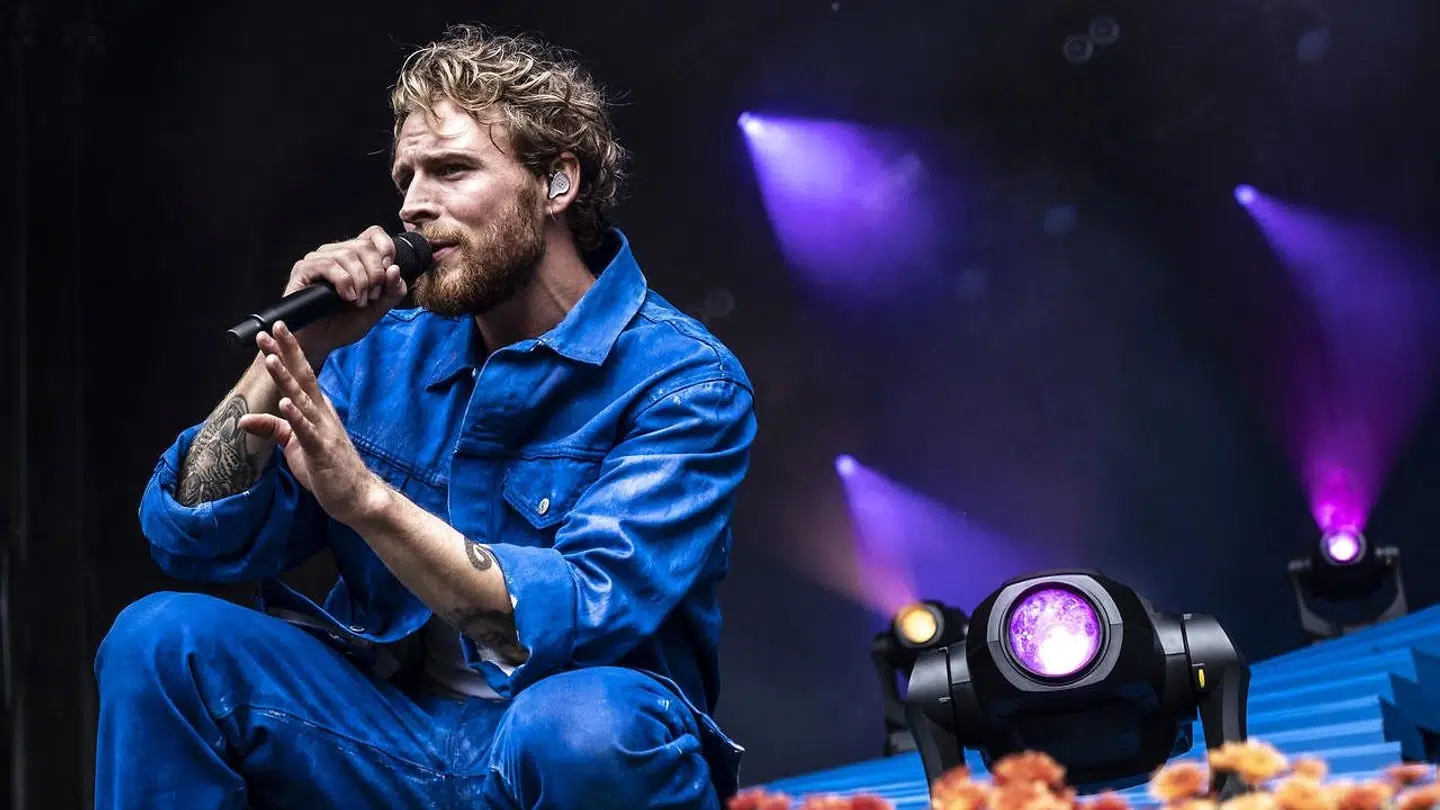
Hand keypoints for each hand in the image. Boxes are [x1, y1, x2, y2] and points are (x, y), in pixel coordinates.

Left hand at [237, 321, 386, 525]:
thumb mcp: (294, 446)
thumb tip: (245, 418)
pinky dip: (296, 416)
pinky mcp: (321, 451)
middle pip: (302, 378)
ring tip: (271, 359)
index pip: (299, 376)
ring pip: (301, 400)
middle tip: (273, 329)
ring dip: (286, 379)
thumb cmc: (328, 468)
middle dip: (286, 353)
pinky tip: (286, 403)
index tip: (272, 333)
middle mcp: (321, 414)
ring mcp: (322, 431)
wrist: (356, 495)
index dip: (285, 354)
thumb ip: (274, 428)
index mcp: (316, 410)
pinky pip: (307, 431)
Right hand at [285, 225, 409, 358]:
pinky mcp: (303, 269)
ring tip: (358, 301)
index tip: (389, 272)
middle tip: (372, 297)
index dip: (387, 248)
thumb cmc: (345, 324)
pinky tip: (346, 297)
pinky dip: (343, 281)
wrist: (321, 342)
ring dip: (360, 281)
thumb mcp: (378, 309)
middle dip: (375, 273)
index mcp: (356, 257)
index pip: (374, 233)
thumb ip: (392, 291)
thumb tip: (395, 269)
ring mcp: (318, 259)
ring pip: (348, 255)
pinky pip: (328, 265)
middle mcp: (336, 252)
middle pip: (364, 246)